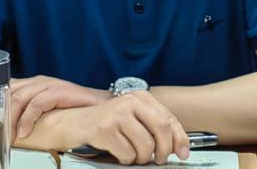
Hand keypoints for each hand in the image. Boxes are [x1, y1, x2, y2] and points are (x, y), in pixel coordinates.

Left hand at [10, 76, 107, 139]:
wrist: (101, 105)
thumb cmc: (74, 109)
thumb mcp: (47, 110)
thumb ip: (30, 113)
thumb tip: (10, 130)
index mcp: (33, 84)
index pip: (7, 89)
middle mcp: (39, 81)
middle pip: (10, 93)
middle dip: (1, 115)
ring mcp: (49, 84)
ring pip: (20, 97)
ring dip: (11, 119)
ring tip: (8, 136)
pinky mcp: (60, 90)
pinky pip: (38, 103)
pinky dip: (28, 118)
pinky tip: (24, 131)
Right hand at [62, 91, 189, 165]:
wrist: (72, 123)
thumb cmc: (105, 124)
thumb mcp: (132, 119)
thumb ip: (154, 127)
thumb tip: (178, 146)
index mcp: (140, 97)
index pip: (169, 118)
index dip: (180, 138)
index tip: (183, 153)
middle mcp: (129, 101)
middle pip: (162, 128)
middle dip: (164, 150)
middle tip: (159, 160)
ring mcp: (116, 114)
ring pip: (145, 146)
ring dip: (141, 158)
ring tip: (131, 154)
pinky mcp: (104, 129)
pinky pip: (127, 154)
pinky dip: (125, 159)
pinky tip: (117, 152)